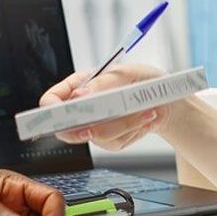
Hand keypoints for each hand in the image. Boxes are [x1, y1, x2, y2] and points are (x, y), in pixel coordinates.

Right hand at [41, 63, 170, 150]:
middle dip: (84, 127)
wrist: (165, 101)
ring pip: (95, 136)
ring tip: (144, 110)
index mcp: (79, 85)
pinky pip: (113, 143)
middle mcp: (83, 107)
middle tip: (99, 123)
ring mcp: (94, 126)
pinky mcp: (110, 140)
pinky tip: (145, 118)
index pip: (51, 100)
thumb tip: (80, 96)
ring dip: (122, 124)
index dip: (51, 110)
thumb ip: (102, 83)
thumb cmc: (144, 80)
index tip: (66, 113)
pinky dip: (132, 130)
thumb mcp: (127, 72)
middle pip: (66, 128)